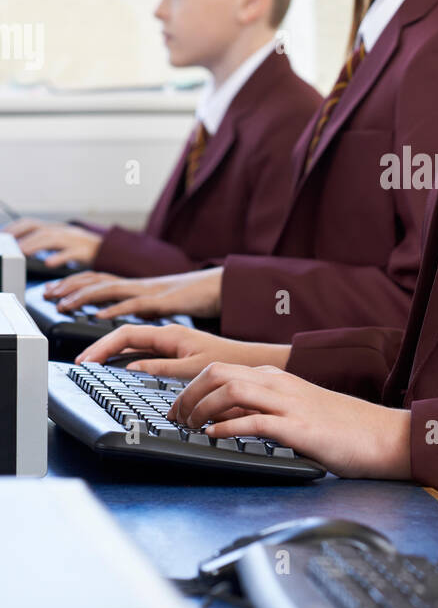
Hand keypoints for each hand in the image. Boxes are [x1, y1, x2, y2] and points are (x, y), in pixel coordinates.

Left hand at [4, 218, 99, 266]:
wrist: (110, 250)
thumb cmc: (83, 249)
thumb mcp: (62, 242)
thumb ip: (45, 242)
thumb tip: (24, 246)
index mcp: (56, 228)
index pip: (32, 223)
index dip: (16, 227)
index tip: (4, 234)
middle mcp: (63, 231)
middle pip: (40, 229)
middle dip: (23, 236)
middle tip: (11, 245)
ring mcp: (74, 240)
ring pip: (52, 239)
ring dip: (36, 245)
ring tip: (23, 252)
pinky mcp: (83, 251)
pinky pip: (70, 253)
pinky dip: (58, 257)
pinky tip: (48, 263)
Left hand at [45, 266, 223, 319]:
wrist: (220, 287)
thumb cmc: (194, 298)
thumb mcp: (162, 308)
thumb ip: (142, 314)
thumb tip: (125, 326)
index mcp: (137, 288)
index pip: (100, 282)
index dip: (76, 286)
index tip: (55, 292)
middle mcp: (138, 285)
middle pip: (98, 281)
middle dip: (70, 286)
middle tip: (48, 294)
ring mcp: (149, 290)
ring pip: (110, 289)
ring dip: (85, 296)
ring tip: (65, 303)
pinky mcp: (163, 299)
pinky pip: (135, 303)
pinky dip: (116, 308)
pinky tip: (101, 315)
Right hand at [76, 323, 289, 379]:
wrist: (251, 363)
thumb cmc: (228, 363)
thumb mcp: (192, 369)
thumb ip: (160, 367)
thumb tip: (131, 367)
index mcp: (170, 334)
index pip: (126, 334)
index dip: (102, 346)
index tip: (86, 360)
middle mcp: (168, 335)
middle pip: (125, 337)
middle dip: (101, 348)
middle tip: (81, 364)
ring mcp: (171, 343)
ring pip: (133, 344)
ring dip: (111, 352)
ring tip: (92, 365)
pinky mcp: (175, 351)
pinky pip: (144, 351)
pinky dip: (127, 357)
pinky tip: (118, 367)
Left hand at [168, 361, 411, 477]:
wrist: (385, 436)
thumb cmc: (344, 429)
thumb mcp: (297, 411)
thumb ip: (263, 411)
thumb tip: (224, 421)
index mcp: (278, 378)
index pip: (221, 369)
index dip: (191, 387)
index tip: (178, 407)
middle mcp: (280, 385)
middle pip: (218, 373)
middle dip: (187, 394)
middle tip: (175, 417)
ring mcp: (290, 404)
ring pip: (231, 390)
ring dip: (201, 408)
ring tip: (189, 427)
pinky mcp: (300, 429)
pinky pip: (255, 421)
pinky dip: (227, 428)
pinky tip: (213, 437)